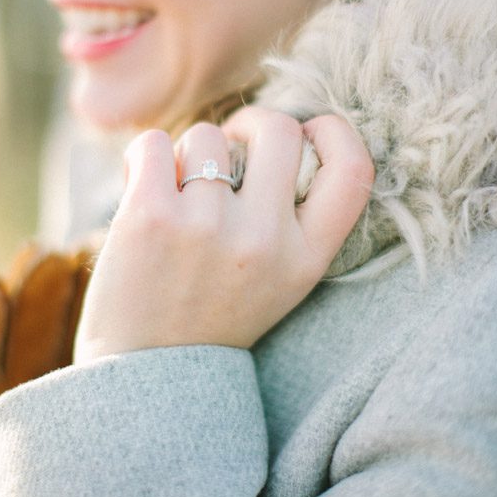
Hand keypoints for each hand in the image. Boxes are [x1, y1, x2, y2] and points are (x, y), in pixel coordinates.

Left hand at [75, 110, 372, 360]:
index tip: (307, 130)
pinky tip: (142, 184)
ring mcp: (206, 227)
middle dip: (252, 122)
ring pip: (208, 135)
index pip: (354, 171)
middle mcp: (263, 241)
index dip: (335, 132)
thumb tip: (285, 131)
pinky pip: (155, 143)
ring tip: (178, 193)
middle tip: (231, 142)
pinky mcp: (150, 217)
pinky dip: (146, 156)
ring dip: (190, 154)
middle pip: (279, 130)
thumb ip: (293, 219)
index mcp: (305, 259)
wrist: (144, 375)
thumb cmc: (211, 315)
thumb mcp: (281, 281)